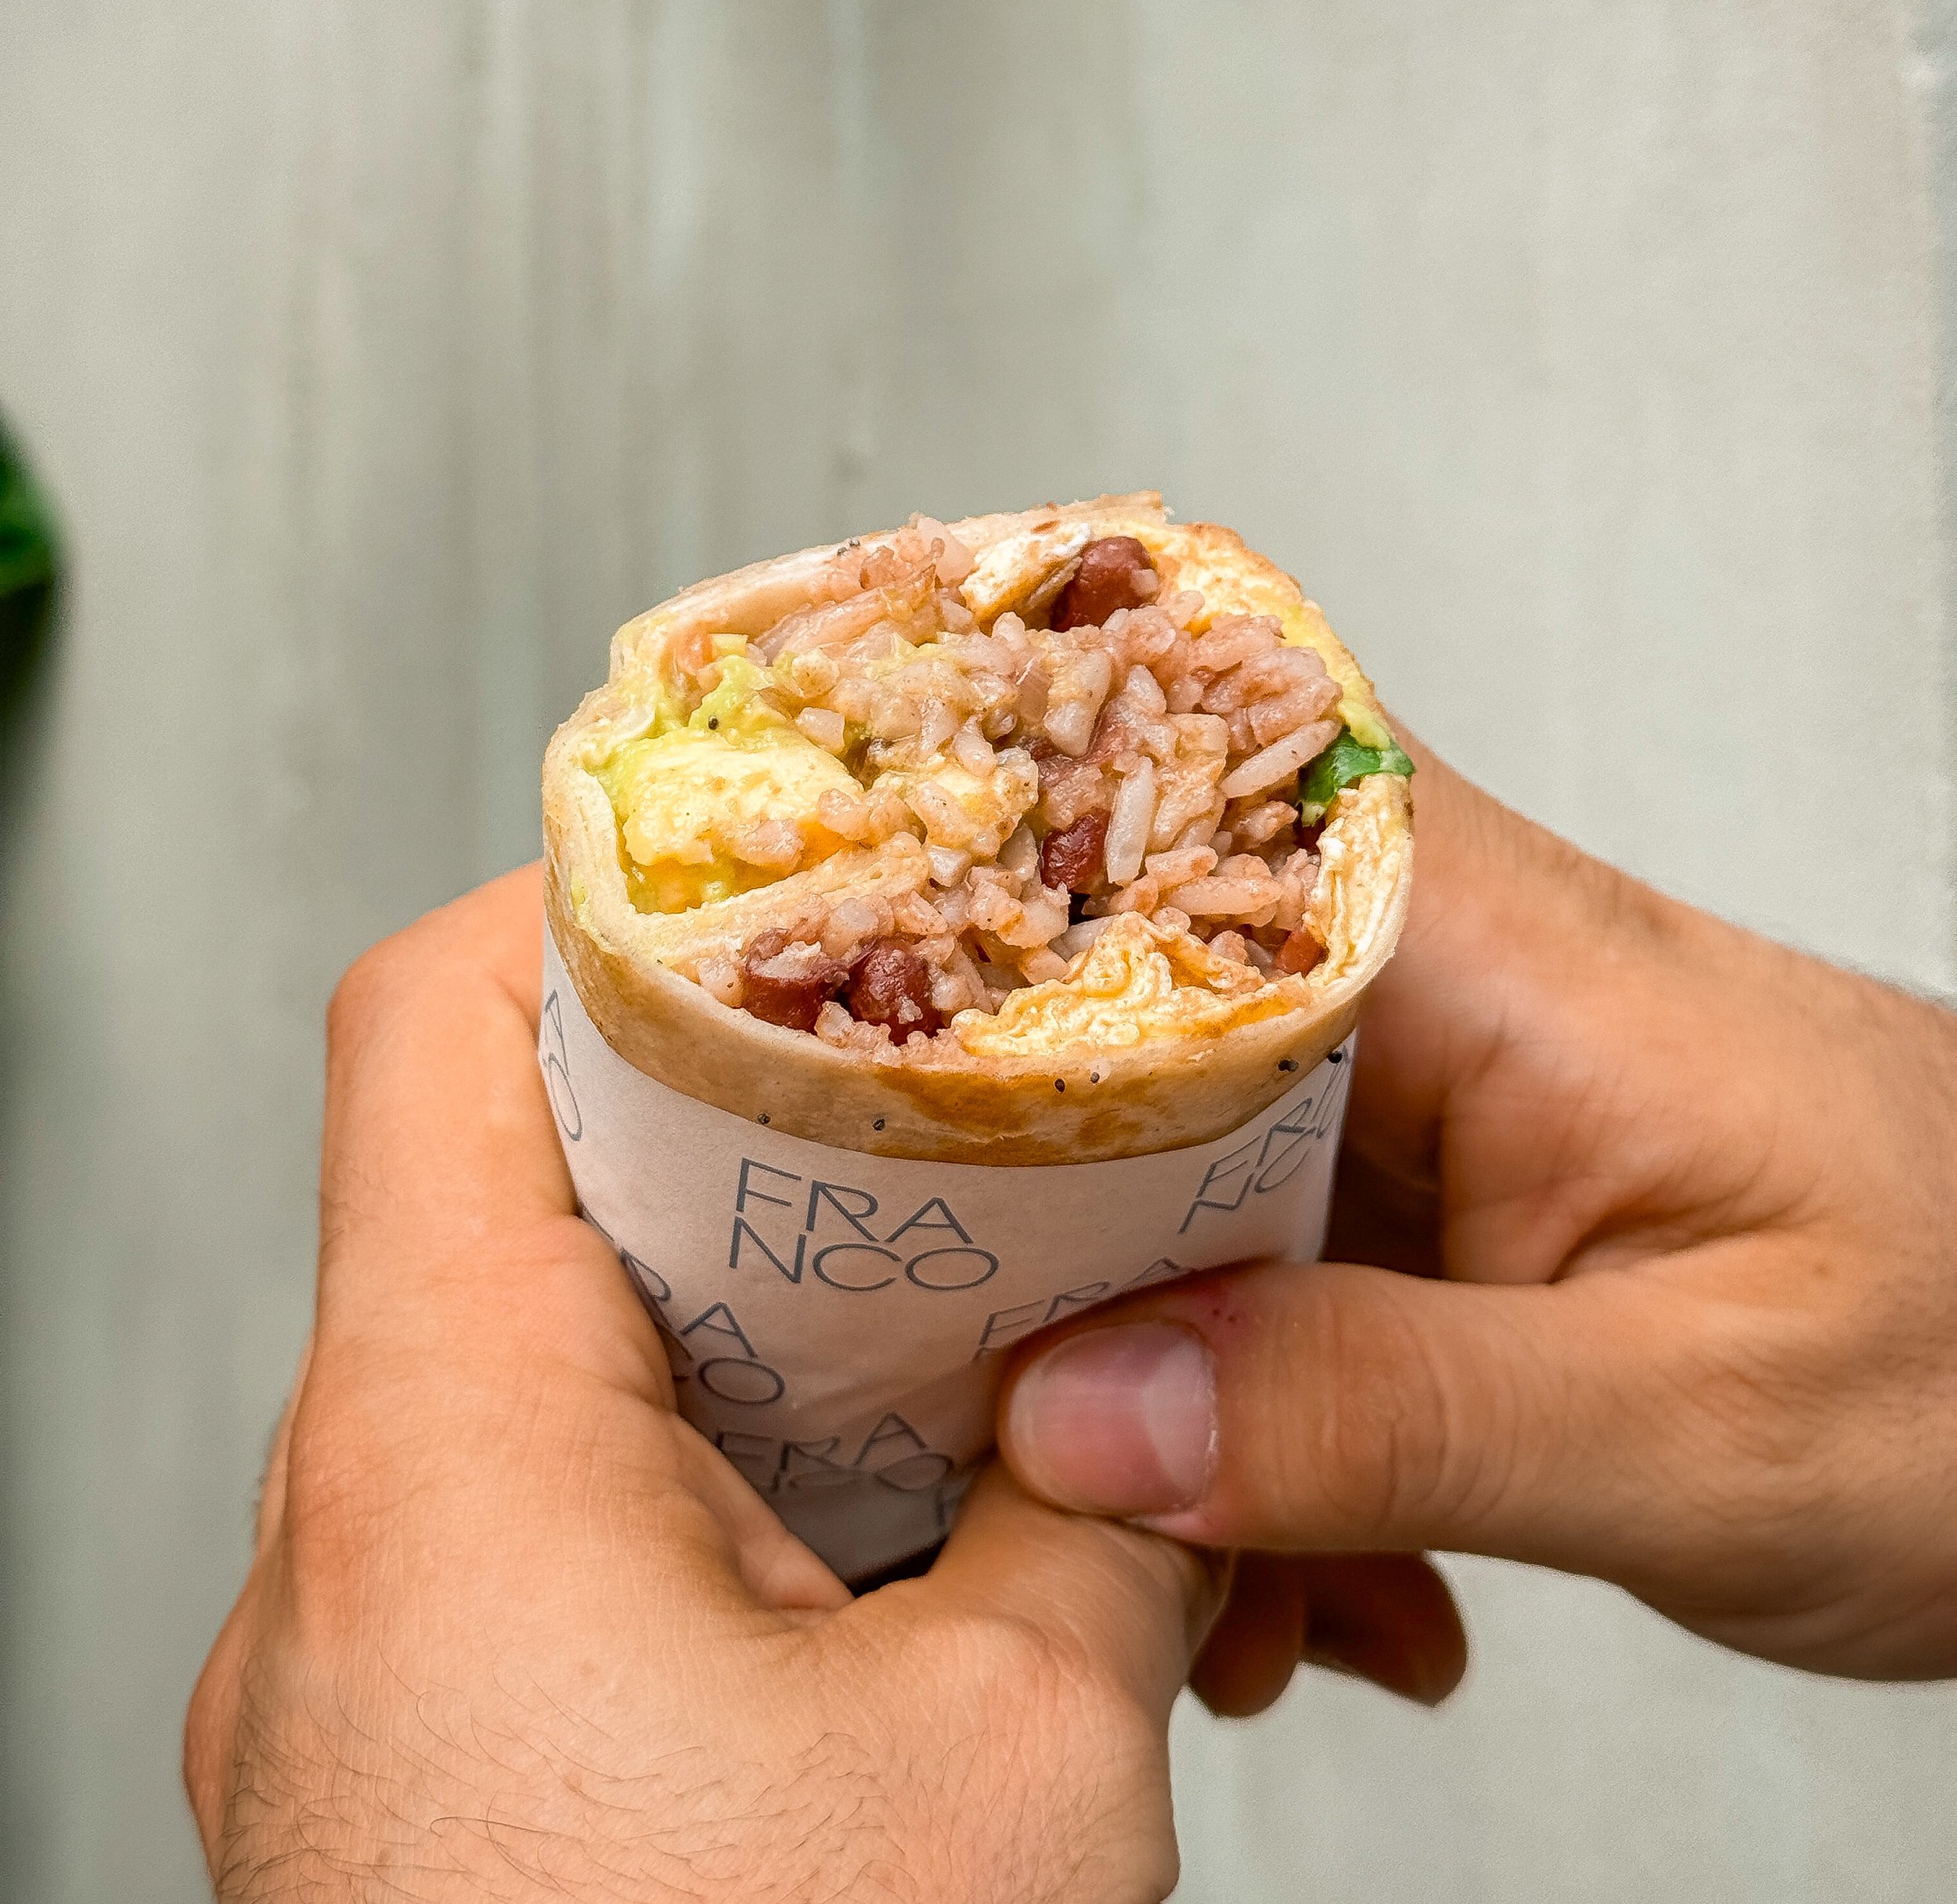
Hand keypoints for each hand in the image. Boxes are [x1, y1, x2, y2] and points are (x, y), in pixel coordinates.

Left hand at [186, 871, 1218, 1903]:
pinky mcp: (426, 1778)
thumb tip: (1138, 1401)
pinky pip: (544, 1534)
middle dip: (739, 1111)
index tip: (781, 866)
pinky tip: (885, 1532)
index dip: (603, 897)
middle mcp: (354, 1544)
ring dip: (747, 1320)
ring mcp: (374, 1669)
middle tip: (928, 1081)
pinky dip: (713, 1483)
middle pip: (503, 1180)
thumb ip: (1091, 1513)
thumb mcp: (1018, 1762)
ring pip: (541, 1366)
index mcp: (439, 1460)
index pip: (429, 1025)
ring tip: (946, 1312)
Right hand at [999, 746, 1956, 1697]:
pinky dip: (1252, 1421)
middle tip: (1001, 1435)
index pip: (1147, 825)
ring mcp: (1424, 1068)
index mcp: (1485, 943)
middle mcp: (1428, 965)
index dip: (952, 922)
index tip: (814, 1066)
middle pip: (1103, 1013)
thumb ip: (1386, 1412)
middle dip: (1027, 1239)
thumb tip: (1075, 1417)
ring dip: (1148, 1376)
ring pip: (1165, 1169)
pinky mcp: (1435, 1169)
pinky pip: (1258, 1258)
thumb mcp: (1696, 1430)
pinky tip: (1324, 1570)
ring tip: (1226, 1581)